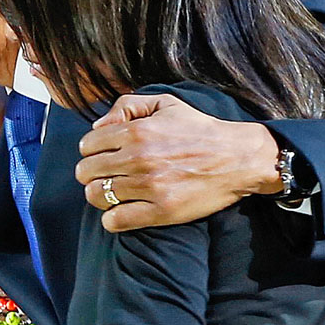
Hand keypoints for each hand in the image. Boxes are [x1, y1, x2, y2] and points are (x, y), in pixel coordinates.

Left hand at [75, 93, 281, 231]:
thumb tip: (98, 126)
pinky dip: (112, 218)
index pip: (88, 145)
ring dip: (101, 195)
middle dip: (92, 173)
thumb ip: (127, 106)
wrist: (237, 158)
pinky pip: (115, 220)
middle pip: (87, 172)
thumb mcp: (165, 104)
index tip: (104, 156)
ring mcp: (149, 186)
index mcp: (137, 131)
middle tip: (108, 175)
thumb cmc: (199, 130)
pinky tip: (122, 211)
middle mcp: (138, 158)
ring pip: (97, 196)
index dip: (92, 151)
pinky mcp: (161, 211)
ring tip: (115, 193)